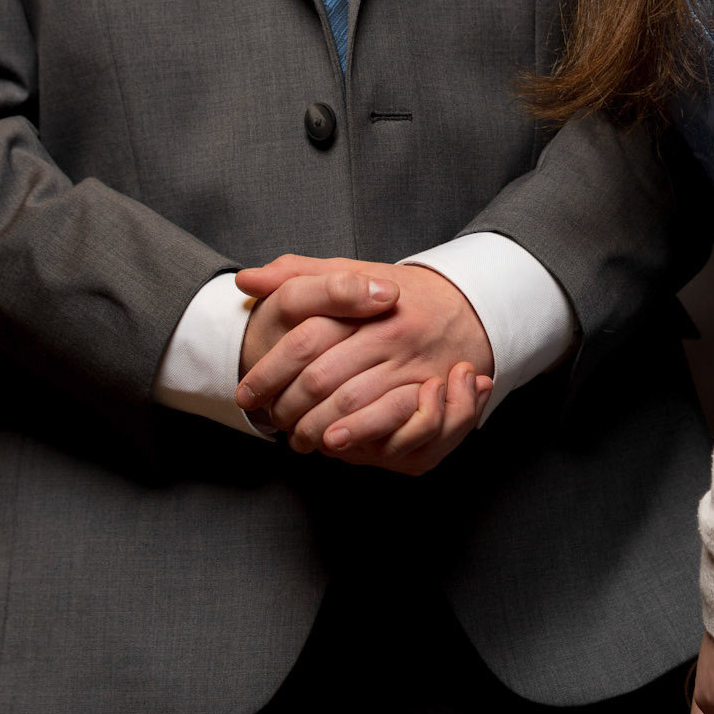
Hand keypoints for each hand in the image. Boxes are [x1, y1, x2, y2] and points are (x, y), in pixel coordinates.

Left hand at [235, 256, 494, 471]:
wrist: (466, 308)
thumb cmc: (399, 293)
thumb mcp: (352, 271)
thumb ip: (299, 273)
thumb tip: (246, 281)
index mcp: (365, 300)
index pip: (305, 338)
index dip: (271, 369)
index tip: (247, 392)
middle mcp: (389, 332)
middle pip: (323, 376)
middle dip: (288, 405)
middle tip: (267, 419)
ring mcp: (410, 363)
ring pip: (349, 403)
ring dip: (313, 426)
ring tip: (293, 435)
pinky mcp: (428, 391)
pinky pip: (385, 422)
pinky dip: (352, 436)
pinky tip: (331, 442)